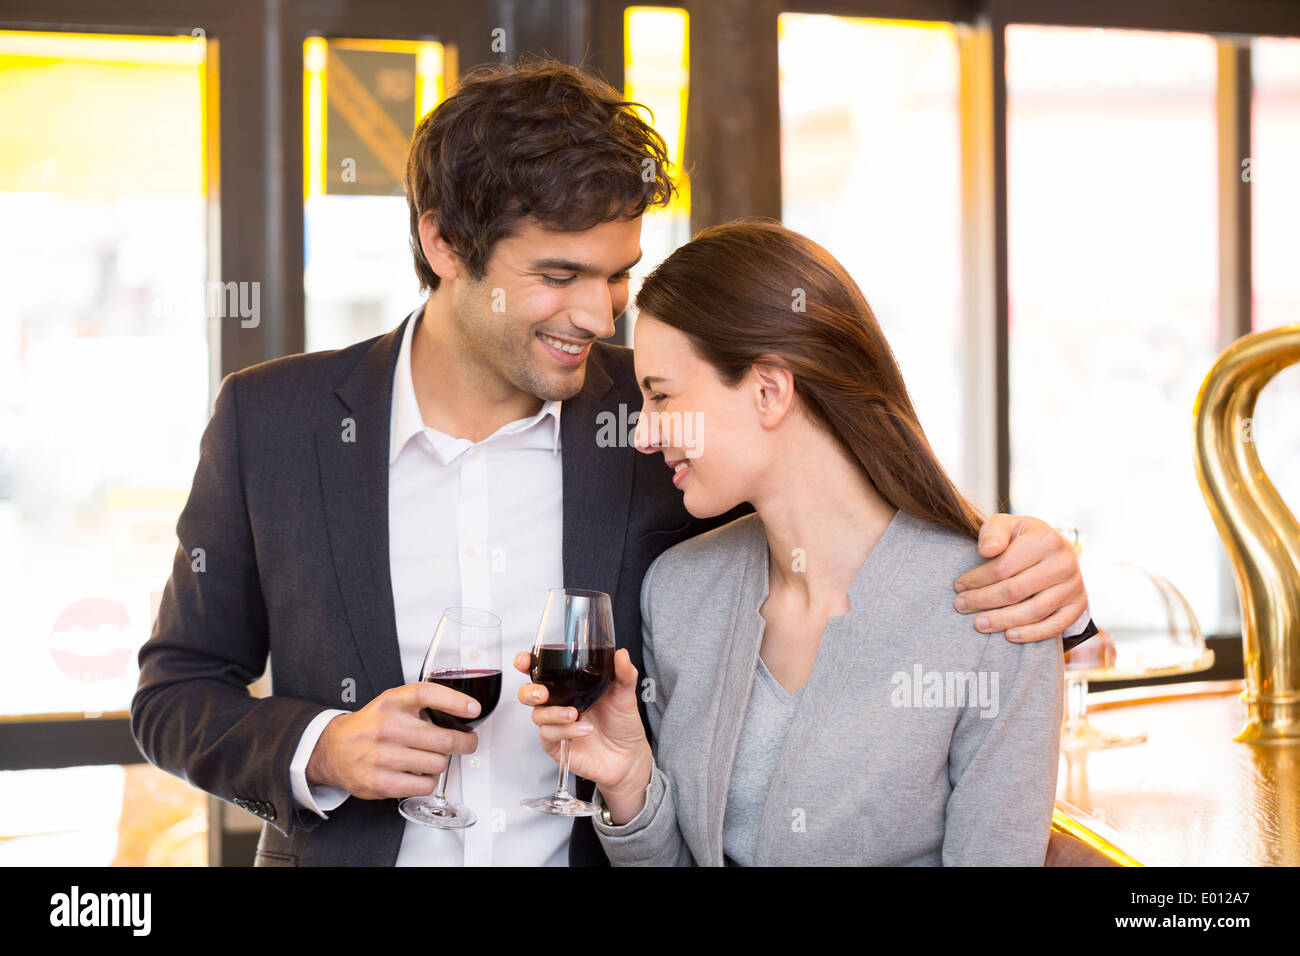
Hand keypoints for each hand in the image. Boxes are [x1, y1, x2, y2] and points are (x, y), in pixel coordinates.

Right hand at [305, 683, 481, 799]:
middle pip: (444, 739)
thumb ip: (421, 703)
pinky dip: (428, 781)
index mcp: (391, 703)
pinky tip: (419, 773)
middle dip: (465, 742)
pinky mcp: (381, 782)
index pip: (426, 694)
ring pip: (438, 764)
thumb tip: (463, 711)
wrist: (333, 749)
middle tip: (468, 742)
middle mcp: (387, 727)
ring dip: (441, 763)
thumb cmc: (370, 726)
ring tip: (430, 757)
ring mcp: (383, 756)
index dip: (455, 701)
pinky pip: (425, 785)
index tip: (473, 708)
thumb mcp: (392, 703)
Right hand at [514, 648, 652, 822]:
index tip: (524, 660)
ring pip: (538, 715)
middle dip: (529, 691)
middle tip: (542, 693)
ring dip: (553, 713)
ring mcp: (556, 725)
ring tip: (574, 714)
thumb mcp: (625, 694)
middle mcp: (559, 704)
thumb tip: (622, 655)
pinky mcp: (557, 746)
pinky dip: (565, 731)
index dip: (527, 664)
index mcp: (569, 687)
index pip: (542, 672)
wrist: (629, 756)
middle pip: (528, 694)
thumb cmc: (622, 723)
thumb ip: (624, 673)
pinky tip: (584, 729)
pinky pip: (549, 735)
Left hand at [953, 514, 1087, 642]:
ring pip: (1034, 611)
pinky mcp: (1078, 605)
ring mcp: (1074, 586)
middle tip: (961, 606)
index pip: (1003, 567)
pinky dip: (1032, 634)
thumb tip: (987, 550)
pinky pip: (1055, 626)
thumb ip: (993, 532)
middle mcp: (1064, 562)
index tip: (958, 587)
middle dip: (983, 600)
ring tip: (979, 624)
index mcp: (1045, 540)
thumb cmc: (1022, 539)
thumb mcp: (1007, 526)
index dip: (977, 579)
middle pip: (1016, 590)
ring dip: (1003, 620)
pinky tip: (1009, 635)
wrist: (1056, 553)